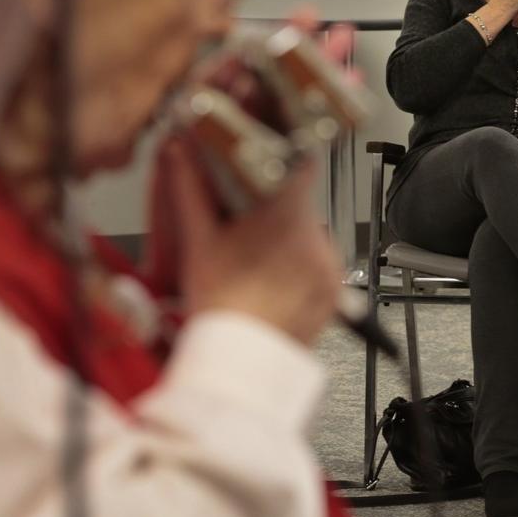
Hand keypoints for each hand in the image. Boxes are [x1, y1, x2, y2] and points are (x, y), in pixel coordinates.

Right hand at [164, 141, 341, 346]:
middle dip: (273, 206)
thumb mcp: (198, 243)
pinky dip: (301, 266)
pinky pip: (321, 263)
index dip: (281, 155)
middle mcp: (315, 239)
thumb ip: (191, 189)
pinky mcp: (335, 289)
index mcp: (285, 217)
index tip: (267, 158)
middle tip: (246, 226)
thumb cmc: (221, 310)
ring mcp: (329, 266)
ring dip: (288, 238)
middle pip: (299, 201)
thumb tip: (182, 151)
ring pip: (309, 233)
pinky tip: (274, 280)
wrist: (242, 366)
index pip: (299, 161)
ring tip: (257, 261)